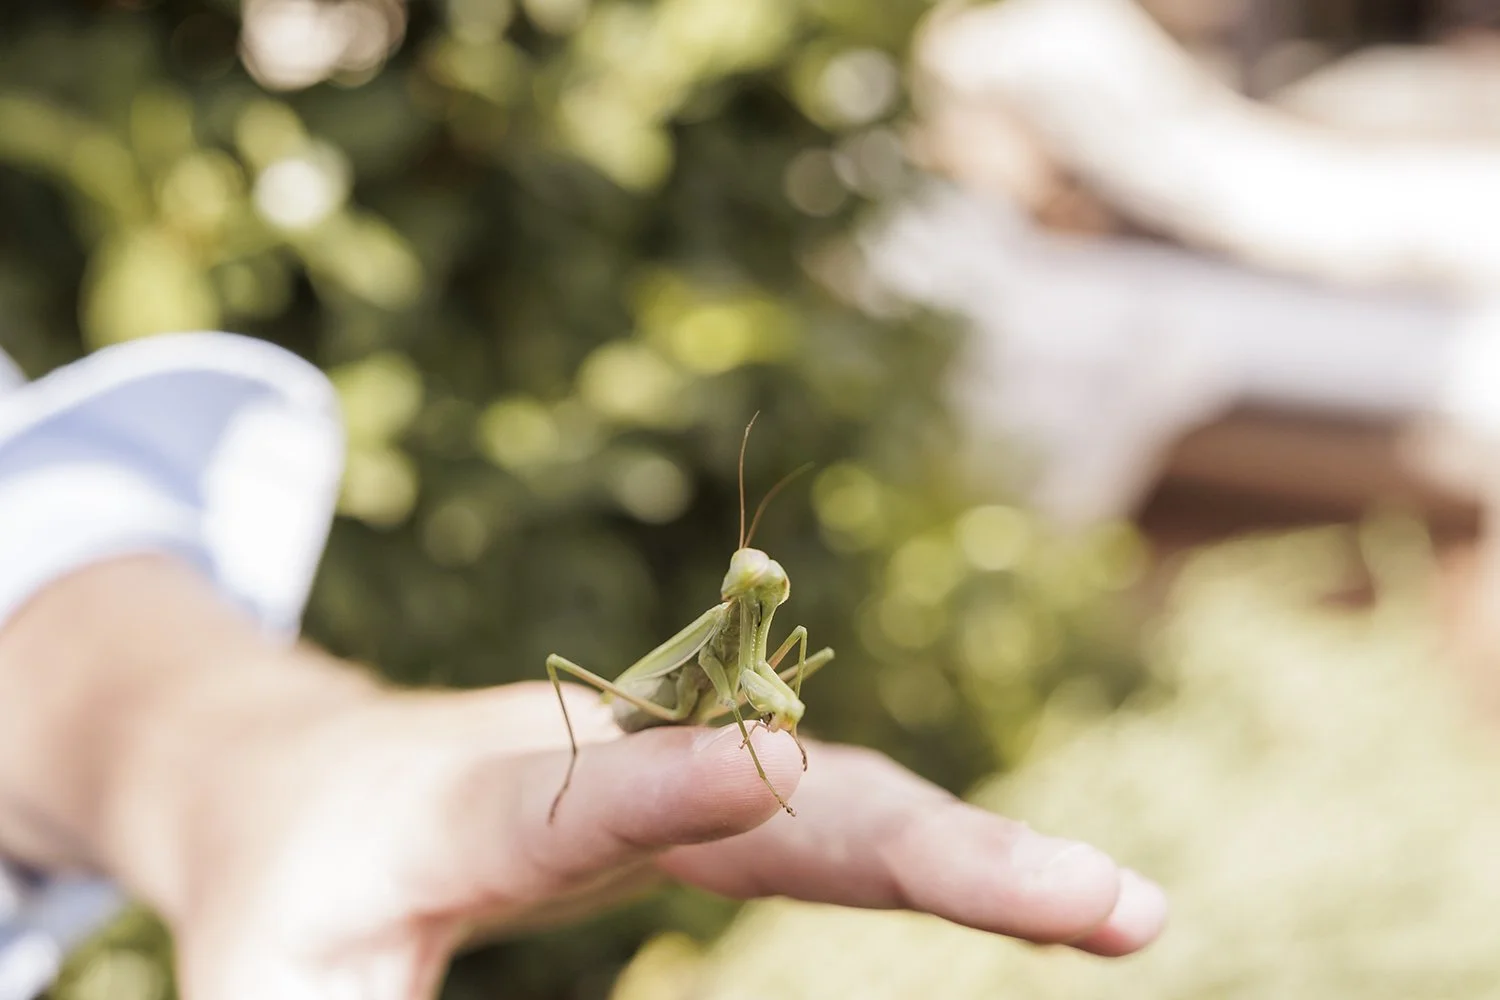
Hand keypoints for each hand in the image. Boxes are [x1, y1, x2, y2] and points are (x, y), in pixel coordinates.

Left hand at [0, 556, 1164, 999]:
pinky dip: (946, 862)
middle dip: (935, 843)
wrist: (312, 771)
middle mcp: (602, 763)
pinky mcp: (709, 804)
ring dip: (982, 855)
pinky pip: (840, 832)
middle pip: (782, 795)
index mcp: (468, 807)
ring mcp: (671, 774)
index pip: (580, 794)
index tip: (772, 773)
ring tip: (1122, 913)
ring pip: (844, 805)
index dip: (672, 787)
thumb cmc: (284, 893)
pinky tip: (1045, 898)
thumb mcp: (272, 981)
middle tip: (1098, 903)